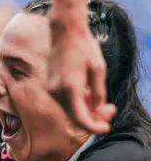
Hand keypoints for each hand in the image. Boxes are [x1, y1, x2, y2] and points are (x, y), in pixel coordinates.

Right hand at [48, 4, 115, 133]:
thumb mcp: (98, 69)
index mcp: (70, 88)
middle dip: (94, 116)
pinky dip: (77, 101)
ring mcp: (50, 88)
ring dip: (85, 108)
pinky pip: (64, 100)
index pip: (81, 118)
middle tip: (110, 109)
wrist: (65, 32)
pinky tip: (86, 91)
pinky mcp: (49, 85)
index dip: (94, 127)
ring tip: (99, 98)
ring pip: (70, 108)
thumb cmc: (84, 47)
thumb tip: (98, 111)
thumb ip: (98, 93)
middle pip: (75, 115)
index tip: (105, 128)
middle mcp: (57, 91)